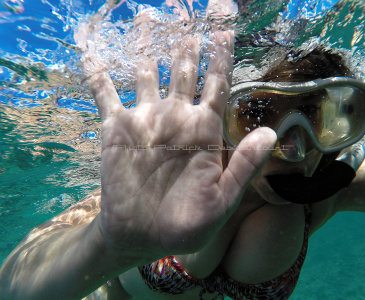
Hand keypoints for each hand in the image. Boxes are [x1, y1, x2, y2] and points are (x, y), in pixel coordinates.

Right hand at [87, 32, 276, 259]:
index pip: (217, 83)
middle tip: (188, 9)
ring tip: (146, 17)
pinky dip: (97, 74)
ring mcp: (145, 120)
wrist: (142, 237)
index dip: (221, 54)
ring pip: (146, 72)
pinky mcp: (116, 129)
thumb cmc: (186, 224)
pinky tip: (91, 52)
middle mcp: (176, 117)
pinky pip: (105, 94)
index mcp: (204, 131)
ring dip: (146, 46)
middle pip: (184, 69)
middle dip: (187, 40)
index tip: (224, 26)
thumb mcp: (223, 201)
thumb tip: (270, 133)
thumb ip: (244, 166)